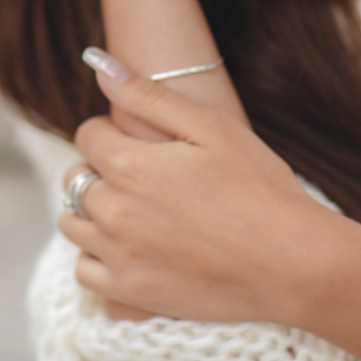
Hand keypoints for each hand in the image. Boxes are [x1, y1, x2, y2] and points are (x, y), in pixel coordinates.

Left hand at [59, 72, 323, 324]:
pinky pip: (85, 269)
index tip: (139, 137)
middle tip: (142, 171)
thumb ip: (149, 96)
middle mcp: (113, 211)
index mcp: (130, 165)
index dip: (111, 129)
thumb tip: (101, 66)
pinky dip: (97, 254)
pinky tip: (128, 244)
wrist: (288, 260)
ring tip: (133, 205)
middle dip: (100, 166)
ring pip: (71, 223)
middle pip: (75, 178)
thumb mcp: (210, 126)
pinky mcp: (129, 293)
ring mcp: (118, 256)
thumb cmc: (257, 185)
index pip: (89, 135)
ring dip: (93, 208)